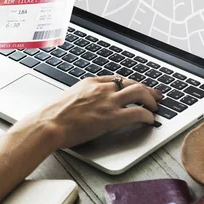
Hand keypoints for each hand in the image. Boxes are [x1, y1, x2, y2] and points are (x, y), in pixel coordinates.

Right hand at [36, 76, 162, 148]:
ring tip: (155, 108)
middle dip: (146, 89)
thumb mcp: (68, 98)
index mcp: (90, 83)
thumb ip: (81, 98)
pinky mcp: (112, 117)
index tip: (135, 89)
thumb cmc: (52, 116)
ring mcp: (108, 101)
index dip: (129, 84)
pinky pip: (138, 112)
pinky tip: (150, 120)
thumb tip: (85, 105)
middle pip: (131, 83)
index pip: (116, 79)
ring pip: (139, 92)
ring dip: (151, 100)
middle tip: (154, 95)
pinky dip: (148, 115)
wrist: (49, 123)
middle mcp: (101, 89)